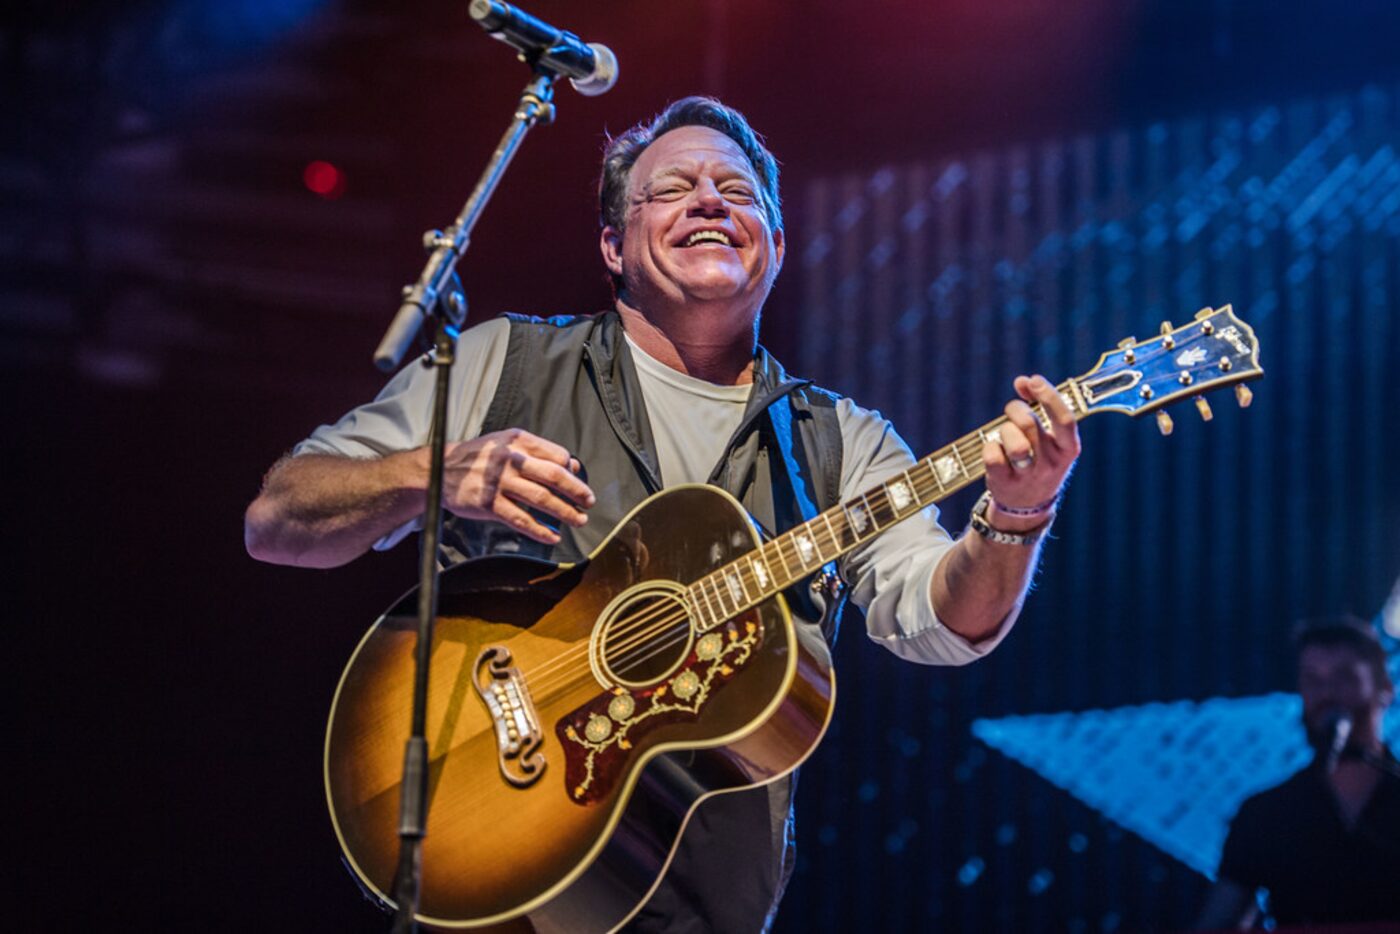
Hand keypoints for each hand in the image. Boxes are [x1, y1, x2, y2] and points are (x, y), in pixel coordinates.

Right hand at [440, 428, 595, 544]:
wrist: (439, 469)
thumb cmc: (478, 457)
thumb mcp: (506, 443)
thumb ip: (538, 452)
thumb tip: (572, 466)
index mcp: (518, 441)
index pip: (556, 455)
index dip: (572, 471)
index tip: (579, 482)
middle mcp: (510, 459)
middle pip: (554, 476)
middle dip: (577, 491)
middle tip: (589, 502)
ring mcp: (499, 482)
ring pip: (541, 500)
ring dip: (565, 512)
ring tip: (578, 520)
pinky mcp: (489, 504)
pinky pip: (521, 520)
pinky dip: (540, 530)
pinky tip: (552, 536)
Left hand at [980, 375, 1079, 523]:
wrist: (1028, 505)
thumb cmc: (1039, 459)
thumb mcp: (1049, 438)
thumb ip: (1039, 406)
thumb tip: (1023, 381)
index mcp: (1068, 449)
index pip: (1065, 420)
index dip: (1049, 396)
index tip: (1034, 380)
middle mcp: (1052, 464)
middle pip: (1030, 425)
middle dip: (1015, 409)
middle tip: (1011, 410)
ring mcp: (1028, 476)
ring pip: (1013, 443)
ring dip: (1004, 430)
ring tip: (1004, 434)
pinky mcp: (1005, 483)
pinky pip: (992, 456)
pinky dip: (989, 446)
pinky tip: (994, 449)